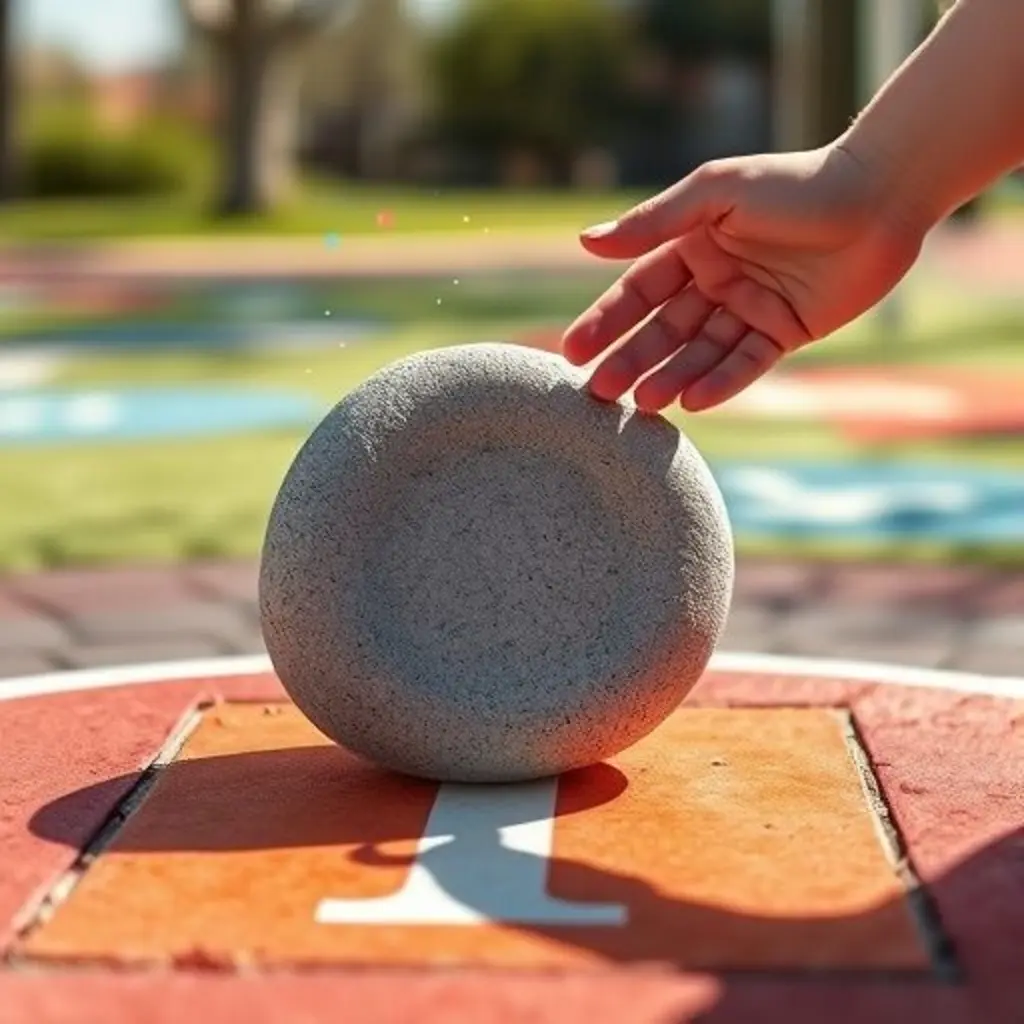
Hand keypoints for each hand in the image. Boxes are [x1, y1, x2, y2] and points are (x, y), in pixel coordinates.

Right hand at [562, 144, 928, 412]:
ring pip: (701, 353)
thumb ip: (654, 222)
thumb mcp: (716, 194)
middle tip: (599, 393)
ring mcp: (749, 310)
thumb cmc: (795, 183)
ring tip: (642, 403)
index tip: (573, 351)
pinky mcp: (785, 333)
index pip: (638, 291)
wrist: (880, 196)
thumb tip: (585, 241)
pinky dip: (721, 383)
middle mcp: (716, 281)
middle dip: (631, 360)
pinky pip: (746, 363)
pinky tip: (693, 402)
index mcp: (692, 246)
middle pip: (663, 329)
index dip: (606, 321)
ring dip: (671, 377)